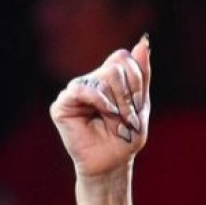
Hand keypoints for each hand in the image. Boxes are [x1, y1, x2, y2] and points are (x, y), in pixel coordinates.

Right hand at [49, 35, 150, 178]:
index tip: (138, 104)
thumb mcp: (141, 103)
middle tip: (129, 118)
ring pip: (103, 77)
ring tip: (118, 122)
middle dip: (129, 95)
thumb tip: (143, 42)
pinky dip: (100, 100)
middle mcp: (91, 81)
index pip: (124, 59)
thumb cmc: (127, 136)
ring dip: (118, 103)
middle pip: (116, 67)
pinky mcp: (62, 104)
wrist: (113, 162)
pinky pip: (81, 88)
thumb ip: (142, 74)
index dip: (136, 79)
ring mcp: (76, 91)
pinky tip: (107, 113)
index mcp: (109, 78)